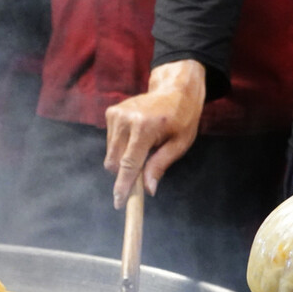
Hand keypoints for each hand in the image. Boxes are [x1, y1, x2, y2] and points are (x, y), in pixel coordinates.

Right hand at [104, 59, 205, 207]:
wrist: (174, 88)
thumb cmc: (182, 117)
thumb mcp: (179, 144)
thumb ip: (160, 166)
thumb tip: (148, 190)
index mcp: (145, 127)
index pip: (128, 164)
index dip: (123, 186)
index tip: (119, 203)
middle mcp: (125, 120)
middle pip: (114, 162)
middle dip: (124, 174)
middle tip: (141, 175)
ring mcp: (116, 114)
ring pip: (110, 154)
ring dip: (123, 160)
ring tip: (144, 148)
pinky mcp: (110, 113)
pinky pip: (110, 142)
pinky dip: (121, 148)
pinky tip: (137, 138)